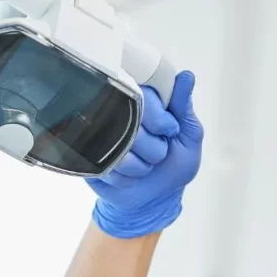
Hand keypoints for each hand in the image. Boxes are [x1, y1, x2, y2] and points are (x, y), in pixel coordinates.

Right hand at [87, 70, 203, 238]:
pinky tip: (129, 178)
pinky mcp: (88, 157)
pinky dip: (124, 178)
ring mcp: (99, 135)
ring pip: (118, 146)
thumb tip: (187, 76)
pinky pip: (107, 166)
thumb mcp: (188, 136)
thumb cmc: (173, 166)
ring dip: (139, 165)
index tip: (169, 132)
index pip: (144, 94)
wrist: (154, 200)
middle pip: (130, 120)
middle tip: (159, 154)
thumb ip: (183, 108)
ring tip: (144, 167)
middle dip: (152, 147)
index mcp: (142, 102)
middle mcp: (118, 113)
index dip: (159, 118)